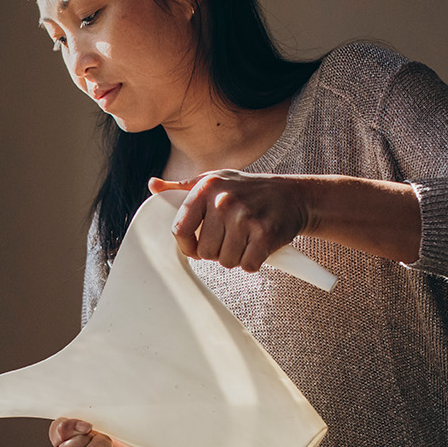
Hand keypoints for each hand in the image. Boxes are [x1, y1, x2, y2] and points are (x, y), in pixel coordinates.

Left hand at [149, 172, 310, 270]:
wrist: (294, 195)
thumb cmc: (249, 190)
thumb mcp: (215, 180)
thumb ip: (182, 187)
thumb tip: (153, 185)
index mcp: (206, 188)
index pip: (179, 230)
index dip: (187, 246)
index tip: (196, 247)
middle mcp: (224, 201)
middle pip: (204, 252)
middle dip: (217, 251)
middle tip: (232, 237)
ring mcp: (245, 217)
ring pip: (225, 262)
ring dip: (236, 257)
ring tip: (246, 239)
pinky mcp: (265, 234)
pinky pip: (247, 266)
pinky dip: (253, 262)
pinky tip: (259, 245)